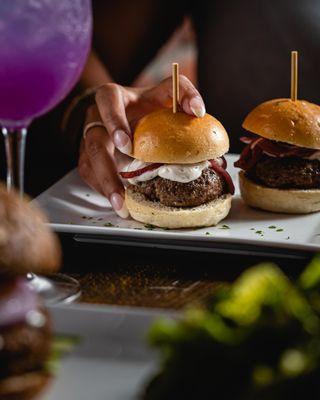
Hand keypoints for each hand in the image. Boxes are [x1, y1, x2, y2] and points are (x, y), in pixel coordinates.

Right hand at [78, 75, 205, 217]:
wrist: (128, 110)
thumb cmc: (148, 104)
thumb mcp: (165, 93)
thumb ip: (183, 94)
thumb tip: (198, 111)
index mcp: (113, 97)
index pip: (107, 100)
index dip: (114, 121)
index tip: (126, 144)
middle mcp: (97, 119)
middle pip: (94, 142)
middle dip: (106, 167)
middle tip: (122, 190)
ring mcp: (90, 140)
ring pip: (88, 163)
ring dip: (105, 186)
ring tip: (122, 206)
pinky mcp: (89, 157)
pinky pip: (90, 175)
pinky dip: (104, 190)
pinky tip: (119, 204)